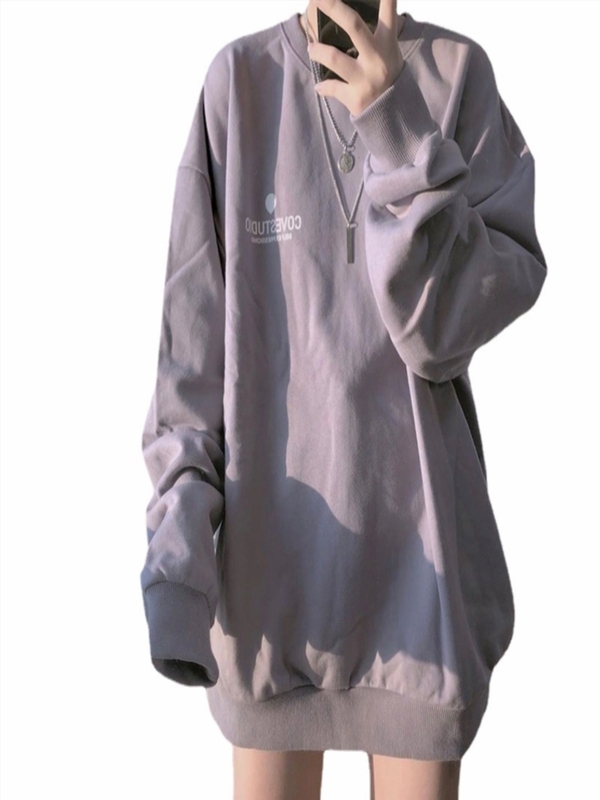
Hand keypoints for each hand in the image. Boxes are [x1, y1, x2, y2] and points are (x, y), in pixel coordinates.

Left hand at [308, 0, 405, 116]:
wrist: (394, 117)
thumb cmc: (387, 78)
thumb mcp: (390, 54)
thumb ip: (377, 34)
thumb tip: (355, 14)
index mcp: (388, 44)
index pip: (389, 11)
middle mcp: (377, 59)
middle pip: (354, 25)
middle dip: (333, 7)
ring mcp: (366, 79)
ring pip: (335, 58)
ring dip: (318, 51)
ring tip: (312, 47)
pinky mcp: (355, 98)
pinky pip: (331, 87)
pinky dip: (323, 86)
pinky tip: (319, 86)